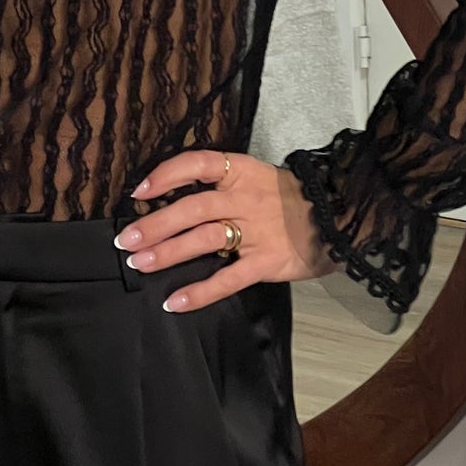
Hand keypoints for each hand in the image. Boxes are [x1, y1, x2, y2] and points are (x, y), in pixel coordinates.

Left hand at [116, 148, 340, 311]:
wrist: (340, 218)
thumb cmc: (290, 200)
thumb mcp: (257, 180)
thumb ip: (222, 187)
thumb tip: (173, 199)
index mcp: (241, 172)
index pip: (198, 164)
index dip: (166, 175)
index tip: (140, 191)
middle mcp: (245, 199)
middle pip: (193, 207)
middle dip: (156, 224)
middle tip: (126, 240)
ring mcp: (257, 231)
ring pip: (204, 239)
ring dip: (168, 252)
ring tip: (139, 264)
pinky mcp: (267, 262)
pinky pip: (228, 278)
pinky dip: (199, 291)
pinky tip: (174, 302)